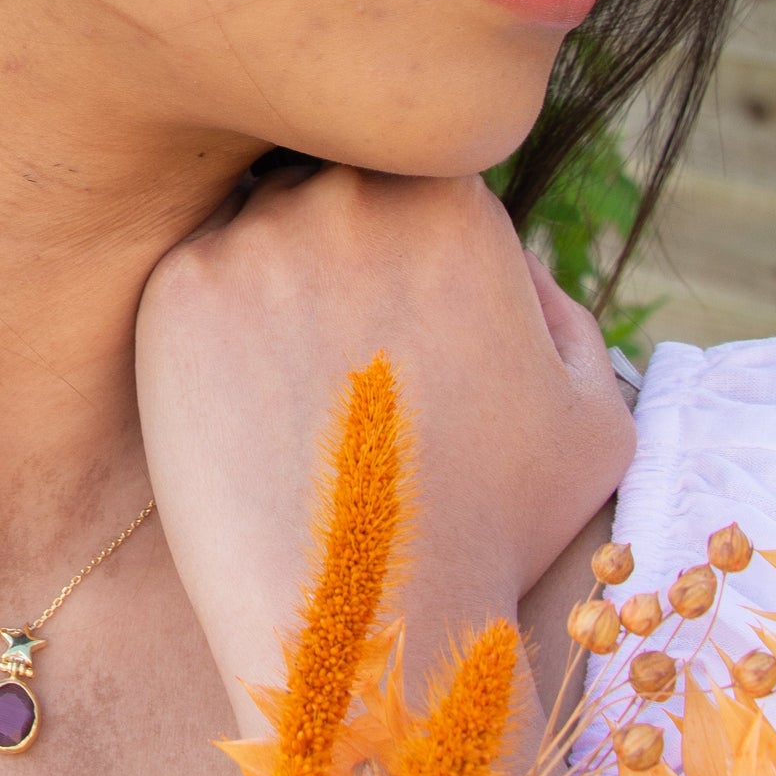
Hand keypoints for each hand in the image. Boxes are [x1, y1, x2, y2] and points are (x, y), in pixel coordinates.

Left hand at [135, 167, 633, 728]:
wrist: (370, 614)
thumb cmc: (492, 527)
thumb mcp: (595, 415)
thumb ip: (563, 307)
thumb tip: (514, 257)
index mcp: (451, 198)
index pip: (407, 161)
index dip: (403, 231)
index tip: (394, 299)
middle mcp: (350, 195)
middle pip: (328, 175)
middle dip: (334, 238)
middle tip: (336, 333)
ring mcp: (257, 235)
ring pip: (257, 217)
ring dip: (271, 271)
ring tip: (289, 373)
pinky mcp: (180, 285)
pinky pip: (197, 272)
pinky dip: (214, 321)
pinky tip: (240, 395)